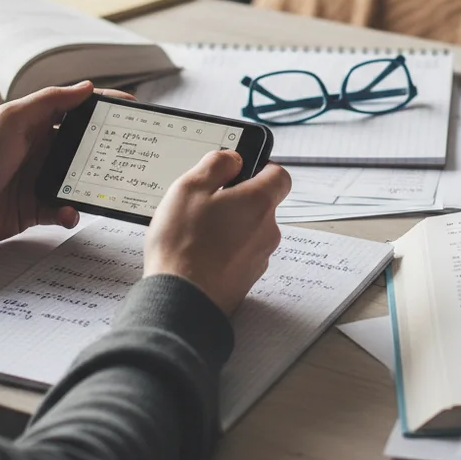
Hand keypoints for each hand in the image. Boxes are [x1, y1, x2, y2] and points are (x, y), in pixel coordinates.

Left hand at [0, 82, 134, 248]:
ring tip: (105, 187)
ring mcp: (39, 179)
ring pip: (78, 179)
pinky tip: (69, 212)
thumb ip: (49, 102)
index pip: (75, 109)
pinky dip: (70, 211)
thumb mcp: (11, 120)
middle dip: (106, 149)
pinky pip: (63, 208)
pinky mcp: (35, 208)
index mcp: (35, 124)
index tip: (129, 106)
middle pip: (83, 145)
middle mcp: (40, 149)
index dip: (102, 105)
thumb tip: (86, 87)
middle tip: (129, 152)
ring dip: (91, 184)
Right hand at [144, 150, 291, 315]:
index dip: (261, 168)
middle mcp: (267, 230)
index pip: (280, 175)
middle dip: (237, 200)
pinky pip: (240, 254)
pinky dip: (224, 251)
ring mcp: (259, 258)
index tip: (239, 170)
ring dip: (229, 226)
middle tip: (204, 203)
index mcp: (258, 202)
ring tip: (195, 231)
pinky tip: (197, 253)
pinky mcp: (247, 280)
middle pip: (261, 204)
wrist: (181, 301)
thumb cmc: (183, 244)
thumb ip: (216, 164)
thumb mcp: (189, 188)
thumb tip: (233, 158)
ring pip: (249, 230)